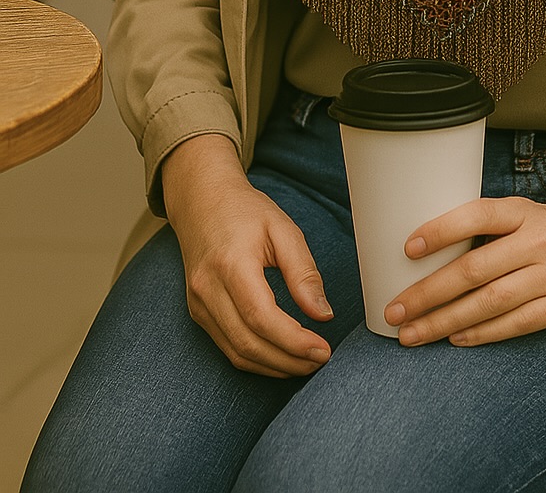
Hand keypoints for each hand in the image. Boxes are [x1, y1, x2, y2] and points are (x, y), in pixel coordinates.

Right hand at [161, 133, 333, 377]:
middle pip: (248, 343)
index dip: (294, 341)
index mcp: (231, 264)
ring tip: (307, 363)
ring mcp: (198, 304)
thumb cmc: (244, 211)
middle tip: (321, 360)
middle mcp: (207, 289)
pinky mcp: (198, 312)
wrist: (202, 201)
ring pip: (236, 353)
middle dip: (288, 361)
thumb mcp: (283, 229)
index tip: (323, 350)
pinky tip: (281, 356)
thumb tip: (322, 313)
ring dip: (274, 367)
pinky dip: (256, 359)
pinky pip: (227, 347)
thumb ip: (303, 271)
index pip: (261, 317)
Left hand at [383, 162, 545, 347]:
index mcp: (523, 211)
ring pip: (490, 303)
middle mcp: (538, 240)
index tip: (407, 247)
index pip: (477, 215)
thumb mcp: (527, 215)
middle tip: (395, 309)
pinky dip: (483, 333)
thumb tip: (426, 255)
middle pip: (474, 269)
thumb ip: (489, 232)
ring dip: (445, 321)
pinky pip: (517, 324)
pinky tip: (455, 338)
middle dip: (429, 293)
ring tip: (413, 333)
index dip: (441, 229)